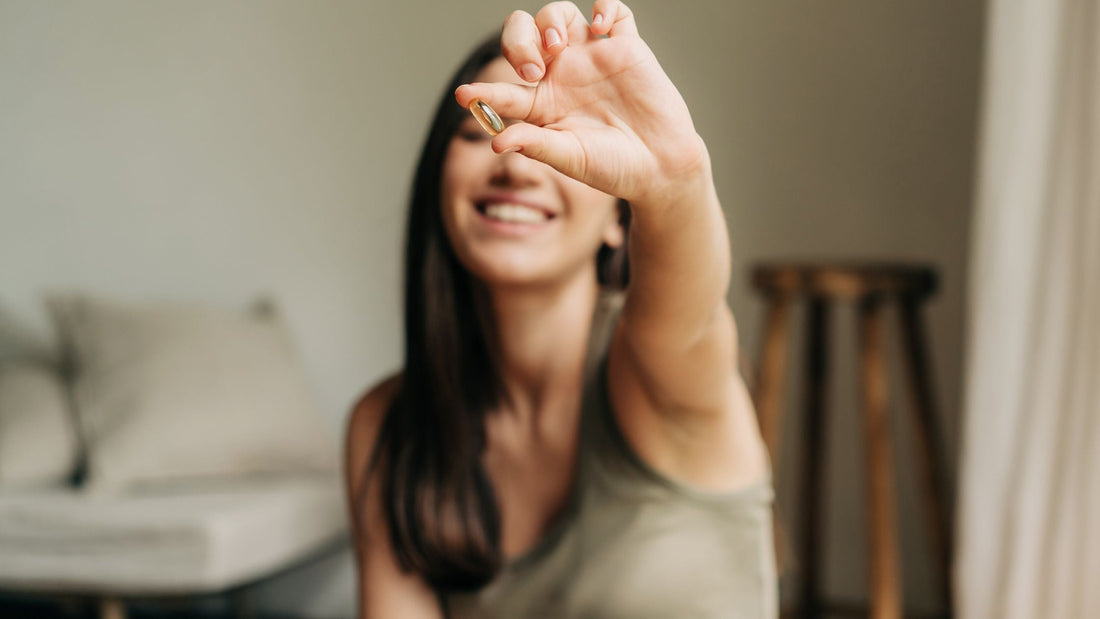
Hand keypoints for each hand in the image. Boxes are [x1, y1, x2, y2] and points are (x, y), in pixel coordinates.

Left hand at [454, 0, 710, 205]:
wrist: (661, 168)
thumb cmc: (614, 168)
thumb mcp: (570, 158)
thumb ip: (535, 144)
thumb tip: (495, 140)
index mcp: (543, 104)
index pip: (504, 90)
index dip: (483, 92)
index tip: (466, 96)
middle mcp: (562, 75)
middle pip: (524, 35)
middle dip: (518, 41)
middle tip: (533, 67)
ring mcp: (593, 58)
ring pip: (560, 16)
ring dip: (550, 21)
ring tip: (558, 45)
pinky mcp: (626, 47)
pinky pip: (614, 11)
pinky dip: (605, 7)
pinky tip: (600, 25)